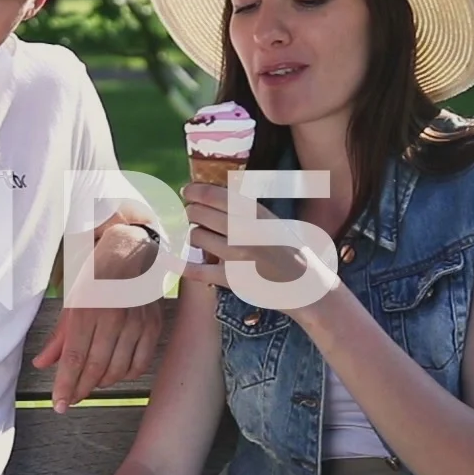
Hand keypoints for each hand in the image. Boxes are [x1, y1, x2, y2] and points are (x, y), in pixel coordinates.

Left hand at [34, 226, 163, 411]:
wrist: (132, 250)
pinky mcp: (153, 326)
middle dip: (80, 390)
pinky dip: (126, 374)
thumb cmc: (96, 275)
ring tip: (89, 383)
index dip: (66, 386)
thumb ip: (59, 336)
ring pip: (118, 369)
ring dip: (101, 382)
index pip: (75, 358)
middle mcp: (113, 317)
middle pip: (95, 368)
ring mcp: (136, 322)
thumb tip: (43, 364)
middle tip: (70, 400)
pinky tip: (115, 372)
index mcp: (87, 309)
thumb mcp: (71, 300)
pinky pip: (140, 363)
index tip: (59, 405)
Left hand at [179, 182, 334, 313]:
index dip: (194, 190)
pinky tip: (169, 259)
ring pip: (195, 237)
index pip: (212, 195)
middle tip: (194, 215)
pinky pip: (194, 269)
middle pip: (198, 214)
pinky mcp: (229, 278)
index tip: (187, 191)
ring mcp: (235, 256)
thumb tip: (210, 192)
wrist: (304, 284)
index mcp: (255, 213)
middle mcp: (243, 232)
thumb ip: (244, 208)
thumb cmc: (288, 248)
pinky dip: (178, 264)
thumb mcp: (271, 219)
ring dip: (195, 236)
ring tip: (205, 238)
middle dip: (192, 212)